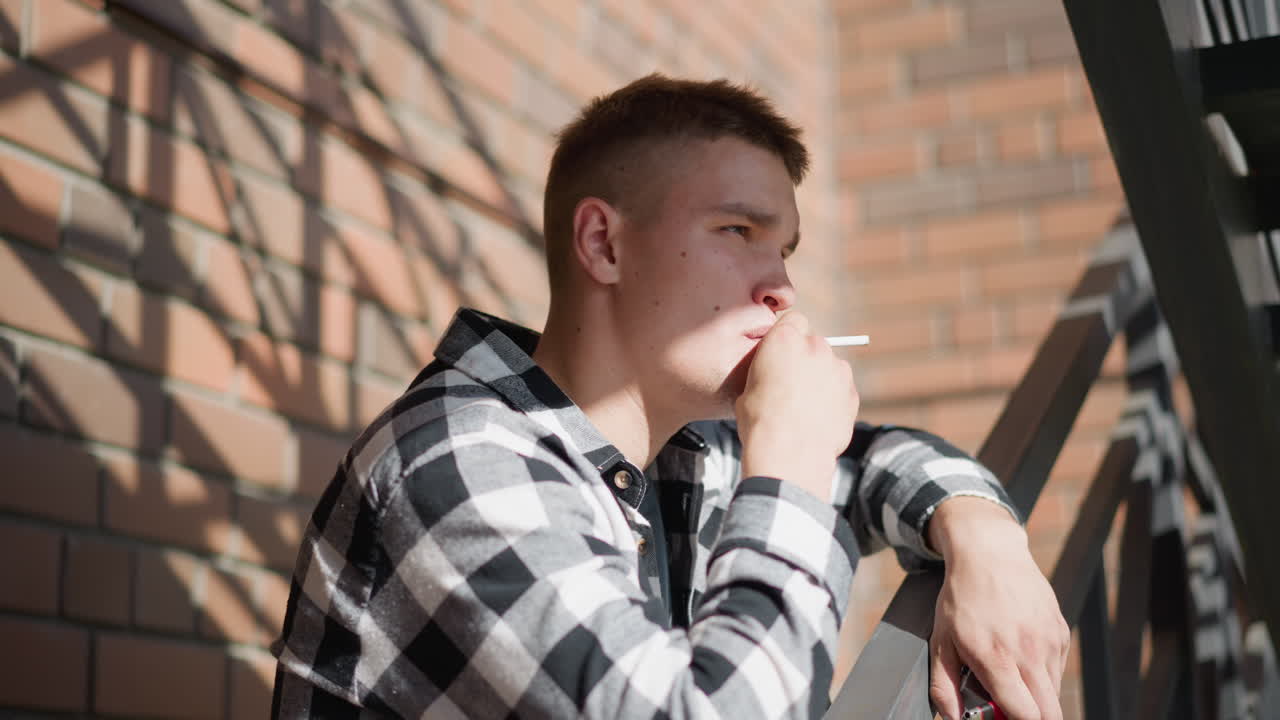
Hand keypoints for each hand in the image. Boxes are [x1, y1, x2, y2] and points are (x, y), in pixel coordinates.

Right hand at [734, 311, 858, 499]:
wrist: (789, 456)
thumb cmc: (760, 422)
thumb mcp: (747, 387)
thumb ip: (766, 368)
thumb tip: (772, 371)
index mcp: (785, 340)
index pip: (794, 320)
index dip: (787, 336)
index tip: (780, 355)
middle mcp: (816, 348)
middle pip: (814, 343)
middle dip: (805, 358)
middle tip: (791, 385)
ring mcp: (838, 370)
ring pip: (830, 366)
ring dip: (821, 379)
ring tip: (804, 407)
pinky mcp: (852, 394)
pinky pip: (841, 389)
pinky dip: (833, 399)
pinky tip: (817, 419)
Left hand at [927, 498, 1069, 719]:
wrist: (989, 553)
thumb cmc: (962, 597)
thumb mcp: (940, 640)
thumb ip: (944, 685)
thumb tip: (951, 716)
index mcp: (997, 659)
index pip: (1025, 716)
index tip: (1000, 717)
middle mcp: (1029, 653)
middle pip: (1050, 713)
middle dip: (1032, 717)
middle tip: (1009, 704)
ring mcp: (1049, 642)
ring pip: (1054, 693)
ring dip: (1036, 695)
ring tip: (1009, 675)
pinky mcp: (1060, 632)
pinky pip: (1058, 668)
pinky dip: (1043, 673)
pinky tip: (1021, 653)